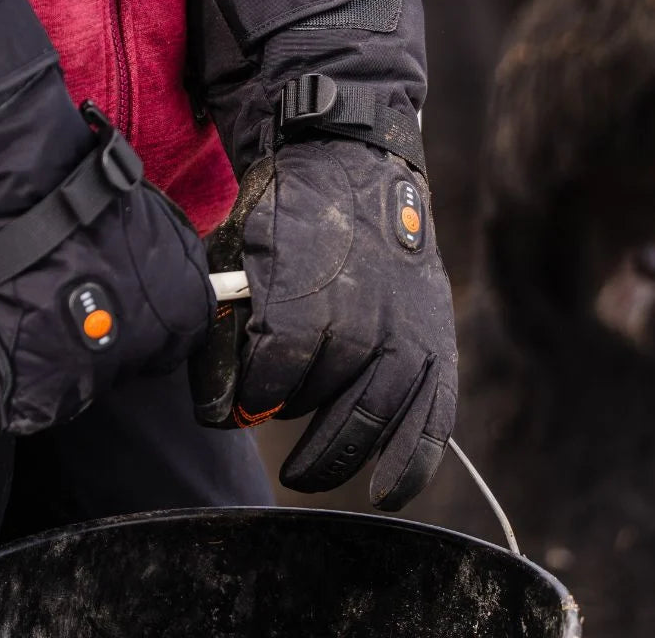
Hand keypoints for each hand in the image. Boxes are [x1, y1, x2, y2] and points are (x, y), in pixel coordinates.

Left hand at [187, 0, 457, 508]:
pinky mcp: (437, 341)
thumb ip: (228, 320)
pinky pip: (432, 419)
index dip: (244, 397)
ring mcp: (406, 334)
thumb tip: (217, 392)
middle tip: (264, 417)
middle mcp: (361, 324)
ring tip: (307, 465)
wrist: (358, 165)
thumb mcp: (241, 250)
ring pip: (368, 417)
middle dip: (282, 413)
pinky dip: (410, 461)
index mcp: (305, 300)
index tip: (232, 401)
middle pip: (313, 400)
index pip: (267, 381)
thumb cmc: (292, 211)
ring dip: (334, 446)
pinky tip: (387, 490)